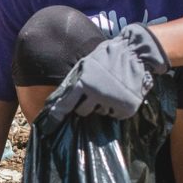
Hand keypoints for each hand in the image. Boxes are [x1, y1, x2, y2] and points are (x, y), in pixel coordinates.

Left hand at [48, 23, 169, 120]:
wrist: (135, 53)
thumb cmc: (107, 57)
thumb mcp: (85, 65)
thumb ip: (73, 82)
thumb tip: (55, 99)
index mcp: (84, 82)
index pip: (65, 104)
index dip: (56, 117)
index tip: (48, 129)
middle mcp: (96, 94)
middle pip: (82, 112)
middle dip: (87, 104)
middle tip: (96, 91)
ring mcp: (112, 102)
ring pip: (100, 113)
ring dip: (103, 105)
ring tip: (110, 89)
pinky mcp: (126, 108)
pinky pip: (115, 115)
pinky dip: (116, 108)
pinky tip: (120, 94)